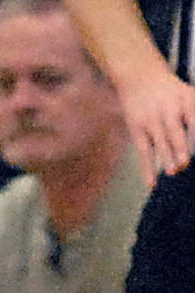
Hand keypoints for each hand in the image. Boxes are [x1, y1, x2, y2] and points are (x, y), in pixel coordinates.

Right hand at [119, 62, 194, 180]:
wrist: (139, 74)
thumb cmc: (169, 90)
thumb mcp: (188, 94)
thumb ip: (194, 114)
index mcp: (185, 98)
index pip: (194, 119)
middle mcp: (168, 107)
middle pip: (175, 131)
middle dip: (181, 148)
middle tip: (185, 163)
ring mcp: (151, 118)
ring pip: (160, 142)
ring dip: (167, 157)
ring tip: (174, 171)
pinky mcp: (137, 128)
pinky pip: (143, 151)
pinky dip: (147, 168)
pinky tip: (151, 183)